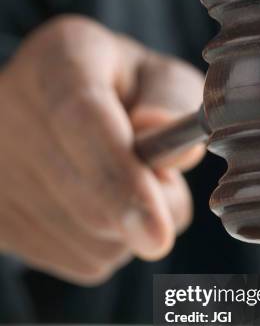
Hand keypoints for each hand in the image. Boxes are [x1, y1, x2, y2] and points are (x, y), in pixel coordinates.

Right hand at [0, 16, 203, 283]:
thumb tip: (176, 156)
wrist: (49, 111)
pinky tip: (95, 204)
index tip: (157, 234)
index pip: (81, 123)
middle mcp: (12, 117)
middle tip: (158, 172)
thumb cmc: (118, 92)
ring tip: (118, 181)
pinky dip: (108, 244)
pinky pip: (83, 261)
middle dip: (148, 206)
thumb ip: (172, 103)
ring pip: (96, 243)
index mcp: (58, 64)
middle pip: (91, 202)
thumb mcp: (155, 75)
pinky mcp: (3, 224)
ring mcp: (0, 178)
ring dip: (130, 227)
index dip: (120, 179)